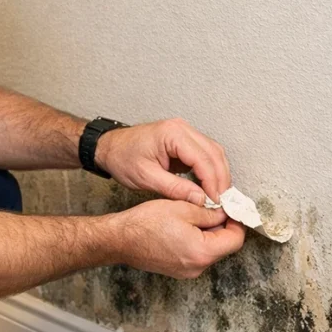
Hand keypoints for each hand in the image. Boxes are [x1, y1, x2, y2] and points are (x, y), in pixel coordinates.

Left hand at [96, 118, 230, 205]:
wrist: (108, 147)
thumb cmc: (121, 158)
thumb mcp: (146, 177)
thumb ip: (175, 188)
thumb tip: (200, 199)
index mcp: (172, 134)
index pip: (203, 158)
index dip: (213, 182)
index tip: (216, 201)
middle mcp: (182, 128)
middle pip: (214, 153)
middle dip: (221, 179)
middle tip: (223, 202)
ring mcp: (184, 132)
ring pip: (213, 152)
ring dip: (218, 175)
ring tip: (218, 197)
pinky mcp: (183, 140)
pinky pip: (205, 154)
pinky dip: (210, 170)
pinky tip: (209, 187)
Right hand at [106, 199, 246, 278]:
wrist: (119, 240)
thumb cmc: (145, 223)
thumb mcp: (183, 208)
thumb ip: (209, 213)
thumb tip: (223, 213)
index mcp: (202, 252)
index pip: (235, 239)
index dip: (236, 221)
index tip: (231, 210)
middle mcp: (197, 267)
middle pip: (223, 246)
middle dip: (221, 227)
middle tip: (212, 209)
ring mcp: (187, 272)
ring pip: (209, 251)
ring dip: (208, 234)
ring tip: (194, 216)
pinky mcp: (177, 270)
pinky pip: (195, 255)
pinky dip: (196, 241)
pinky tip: (183, 228)